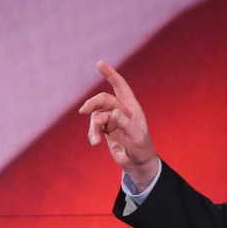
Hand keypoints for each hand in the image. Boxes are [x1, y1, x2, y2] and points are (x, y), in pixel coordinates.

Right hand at [77, 61, 159, 189]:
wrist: (138, 164)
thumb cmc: (142, 149)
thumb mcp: (137, 137)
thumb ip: (126, 124)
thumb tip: (113, 113)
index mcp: (131, 108)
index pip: (120, 86)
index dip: (110, 74)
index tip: (100, 64)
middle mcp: (121, 111)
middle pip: (103, 100)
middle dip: (93, 103)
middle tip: (84, 110)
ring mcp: (112, 120)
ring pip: (96, 116)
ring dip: (93, 127)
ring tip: (95, 141)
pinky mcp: (106, 130)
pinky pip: (94, 127)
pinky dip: (92, 134)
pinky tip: (94, 143)